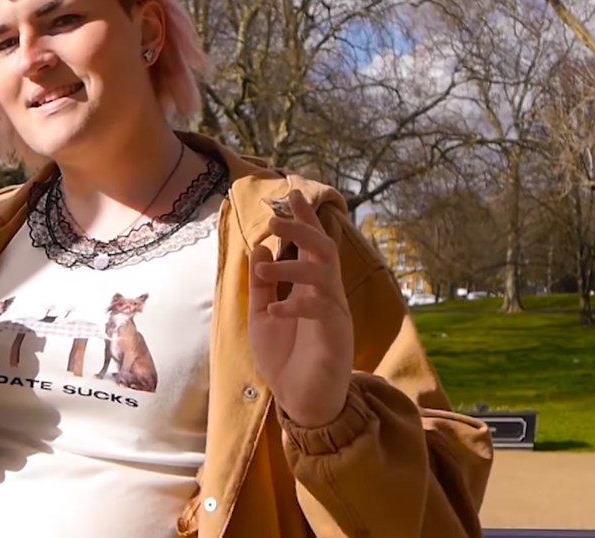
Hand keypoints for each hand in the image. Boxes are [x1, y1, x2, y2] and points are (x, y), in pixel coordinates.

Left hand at [248, 189, 353, 428]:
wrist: (301, 402)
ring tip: (262, 266)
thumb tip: (259, 246)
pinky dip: (295, 306)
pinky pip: (320, 312)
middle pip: (322, 250)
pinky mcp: (335, 338)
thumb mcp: (262, 316)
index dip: (302, 218)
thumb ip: (262, 284)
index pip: (309, 245)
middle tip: (274, 219)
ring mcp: (333, 315)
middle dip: (301, 229)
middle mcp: (326, 295)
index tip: (291, 192)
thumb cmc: (285, 359)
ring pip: (323, 275)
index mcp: (310, 289)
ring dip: (291, 266)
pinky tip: (273, 310)